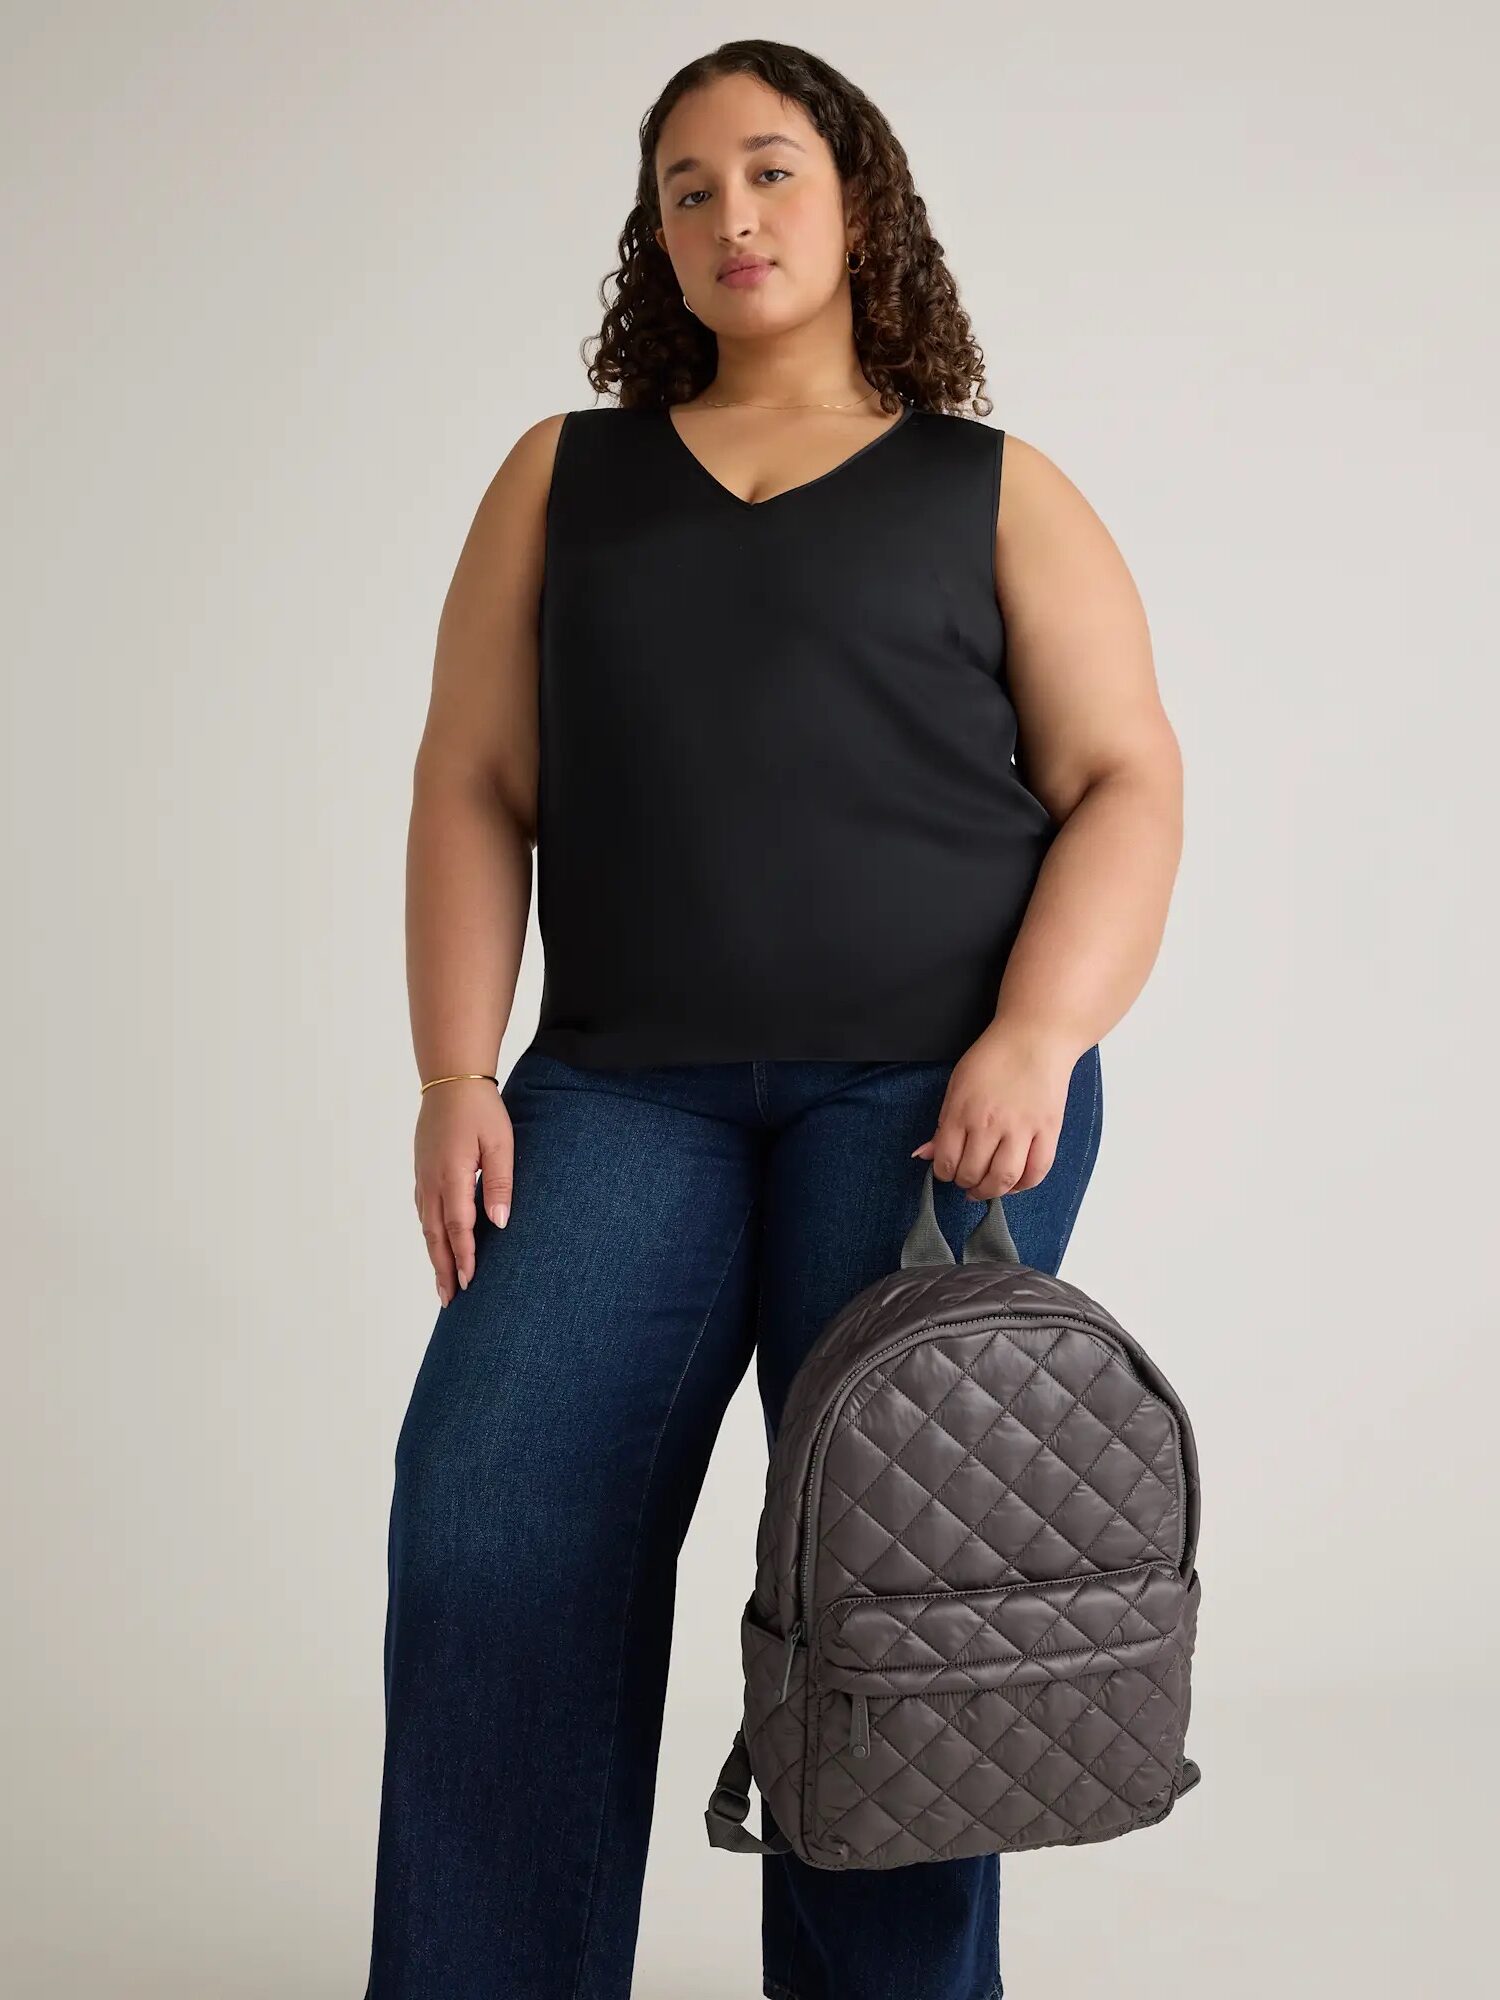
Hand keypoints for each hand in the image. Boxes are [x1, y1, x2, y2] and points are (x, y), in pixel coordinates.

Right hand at [414, 1079, 513, 1305]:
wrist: (450, 1079)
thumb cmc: (480, 1109)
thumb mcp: (499, 1142)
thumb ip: (499, 1181)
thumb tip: (500, 1221)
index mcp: (452, 1176)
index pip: (458, 1227)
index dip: (465, 1258)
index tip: (471, 1283)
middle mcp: (432, 1182)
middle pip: (436, 1235)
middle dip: (443, 1269)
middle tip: (450, 1299)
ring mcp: (423, 1177)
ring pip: (426, 1226)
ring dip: (435, 1255)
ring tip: (443, 1281)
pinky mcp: (422, 1171)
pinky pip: (423, 1211)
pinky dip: (430, 1234)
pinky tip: (436, 1243)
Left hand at [911, 1020, 1081, 1199]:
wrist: (1035, 1037)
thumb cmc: (993, 1057)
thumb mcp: (957, 1085)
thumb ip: (942, 1123)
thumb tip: (924, 1154)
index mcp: (962, 1111)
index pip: (945, 1160)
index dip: (943, 1172)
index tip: (947, 1170)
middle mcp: (990, 1123)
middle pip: (972, 1173)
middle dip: (965, 1183)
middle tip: (967, 1180)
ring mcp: (1021, 1128)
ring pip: (1004, 1179)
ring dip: (991, 1192)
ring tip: (986, 1188)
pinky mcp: (1049, 1130)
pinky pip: (1037, 1171)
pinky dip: (1024, 1185)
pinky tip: (1014, 1183)